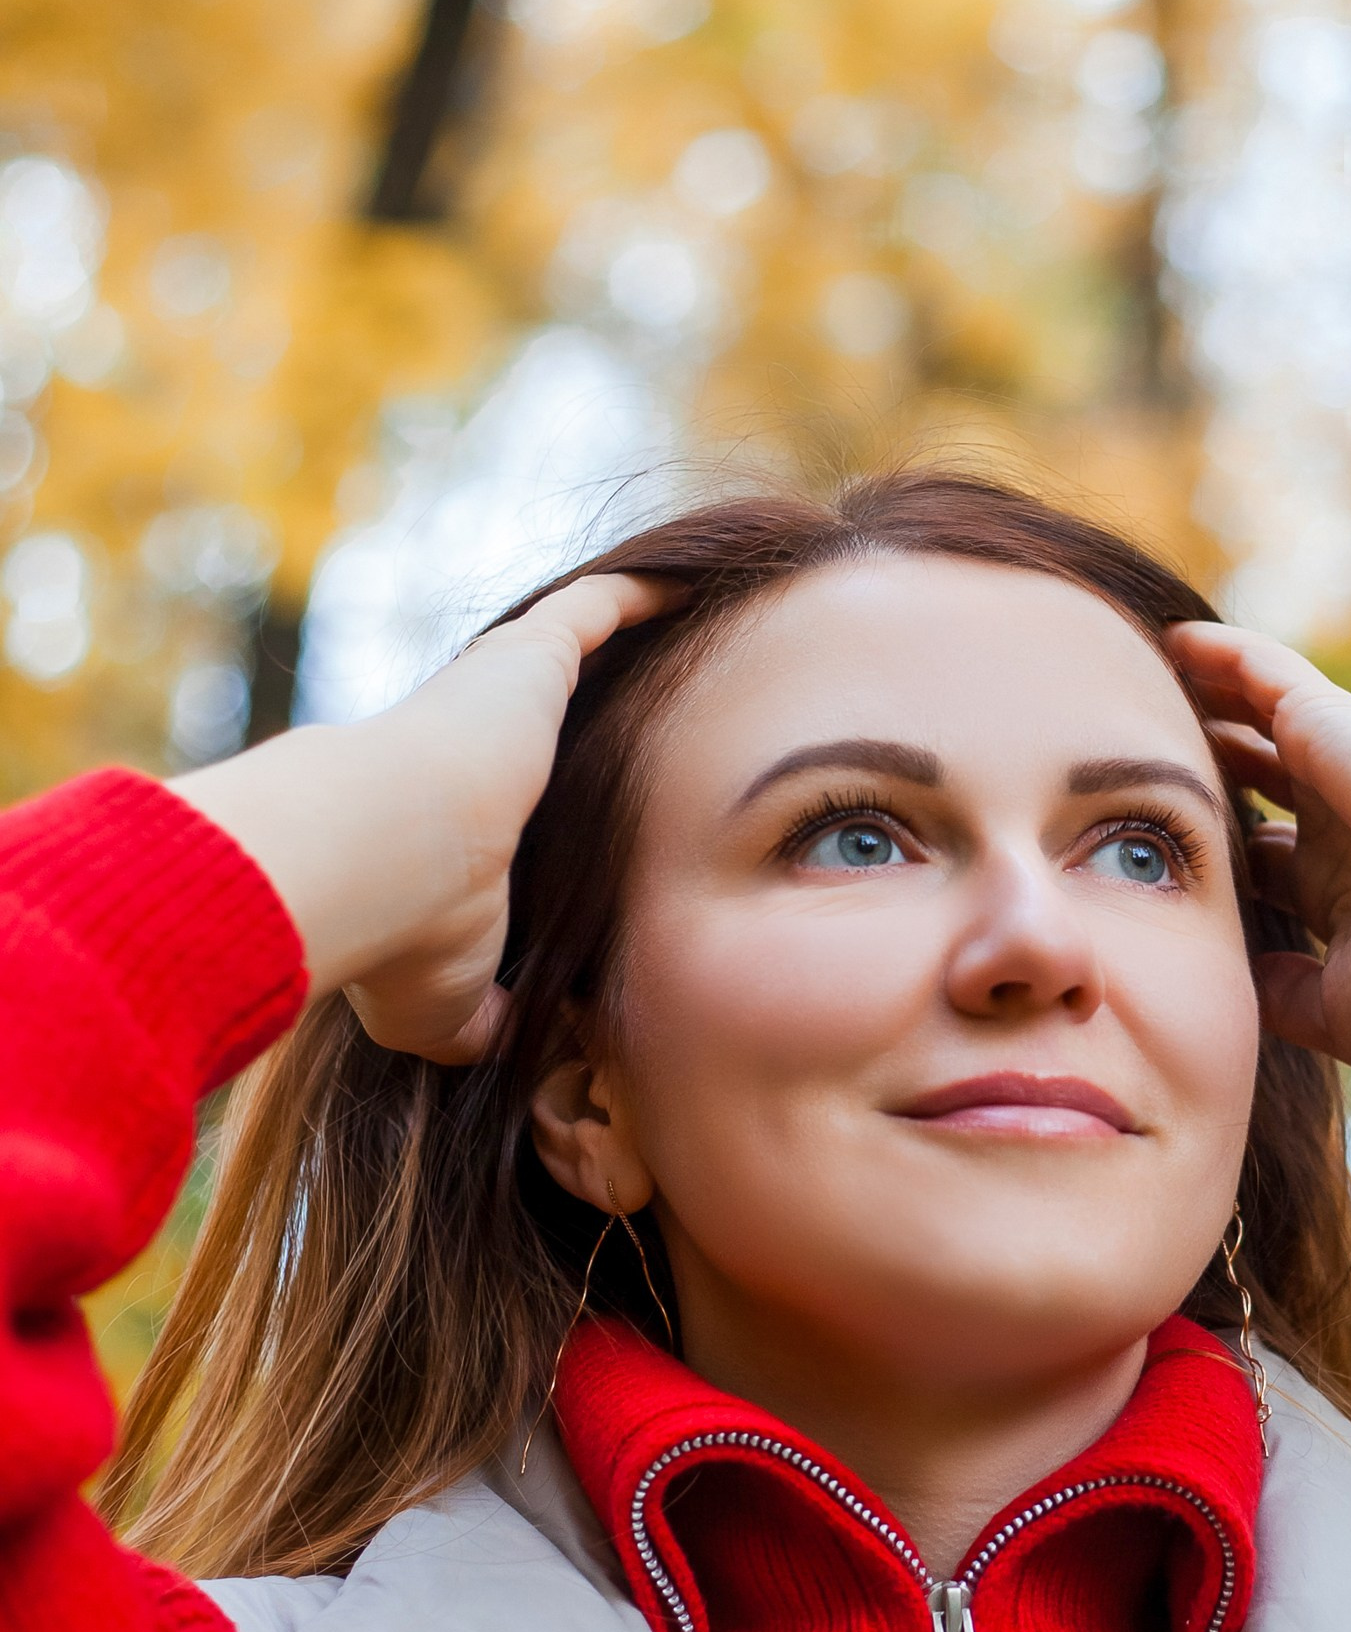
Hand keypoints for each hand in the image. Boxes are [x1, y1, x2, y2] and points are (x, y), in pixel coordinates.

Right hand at [174, 576, 667, 1062]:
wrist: (377, 862)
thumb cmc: (406, 940)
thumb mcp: (448, 1006)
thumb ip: (487, 1018)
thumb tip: (516, 1047)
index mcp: (450, 816)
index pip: (502, 795)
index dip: (536, 799)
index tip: (587, 814)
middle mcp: (468, 743)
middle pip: (539, 714)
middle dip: (585, 712)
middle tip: (655, 717)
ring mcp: (497, 693)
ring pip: (569, 649)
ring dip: (622, 638)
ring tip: (686, 632)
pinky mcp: (528, 657)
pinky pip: (599, 608)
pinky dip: (643, 593)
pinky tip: (691, 583)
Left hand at [1169, 624, 1350, 1076]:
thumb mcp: (1347, 1015)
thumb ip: (1285, 998)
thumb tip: (1238, 977)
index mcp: (1349, 895)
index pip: (1270, 869)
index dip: (1222, 862)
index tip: (1161, 868)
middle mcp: (1344, 826)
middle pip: (1259, 791)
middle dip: (1207, 782)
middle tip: (1131, 771)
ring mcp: (1342, 770)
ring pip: (1256, 726)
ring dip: (1204, 710)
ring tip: (1138, 690)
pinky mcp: (1334, 723)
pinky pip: (1263, 671)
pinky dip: (1218, 654)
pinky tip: (1169, 640)